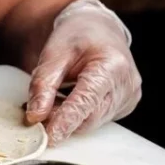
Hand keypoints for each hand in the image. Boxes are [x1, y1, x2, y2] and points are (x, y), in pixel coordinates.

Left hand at [25, 0, 141, 145]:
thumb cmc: (77, 36)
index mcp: (112, 65)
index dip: (67, 120)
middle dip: (62, 121)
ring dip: (69, 119)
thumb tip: (35, 117)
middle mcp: (126, 84)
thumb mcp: (53, 53)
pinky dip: (79, 115)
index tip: (50, 136)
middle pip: (90, 117)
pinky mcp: (125, 105)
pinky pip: (97, 119)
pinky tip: (70, 100)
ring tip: (55, 98)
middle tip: (37, 114)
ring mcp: (129, 96)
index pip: (87, 100)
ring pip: (92, 122)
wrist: (99, 28)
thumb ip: (43, 85)